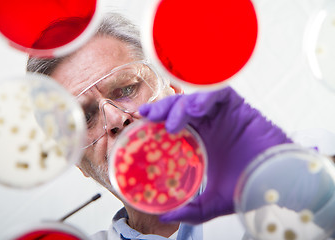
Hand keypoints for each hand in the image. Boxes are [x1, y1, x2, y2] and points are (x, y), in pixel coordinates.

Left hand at [139, 87, 291, 223]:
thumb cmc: (247, 187)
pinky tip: (196, 109)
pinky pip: (219, 93)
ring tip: (173, 123)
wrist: (276, 182)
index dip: (155, 120)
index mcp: (198, 139)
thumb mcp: (212, 201)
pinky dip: (206, 97)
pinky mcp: (238, 107)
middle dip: (162, 109)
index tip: (140, 121)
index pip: (171, 123)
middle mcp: (207, 124)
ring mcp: (221, 114)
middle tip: (148, 116)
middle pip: (178, 108)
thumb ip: (191, 208)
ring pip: (195, 98)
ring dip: (180, 105)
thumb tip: (165, 215)